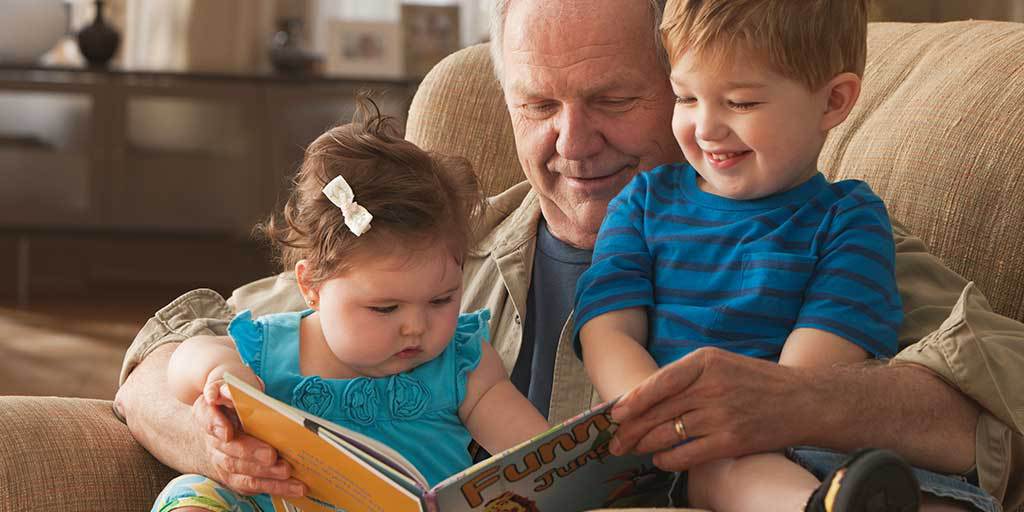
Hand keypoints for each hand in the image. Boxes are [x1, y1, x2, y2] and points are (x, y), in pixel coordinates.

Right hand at [193, 378, 306, 496]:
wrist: (231, 414)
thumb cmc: (240, 397)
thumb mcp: (237, 386)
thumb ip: (231, 389)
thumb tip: (222, 392)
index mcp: (208, 412)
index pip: (206, 417)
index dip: (215, 425)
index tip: (227, 432)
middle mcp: (212, 439)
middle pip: (228, 450)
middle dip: (251, 454)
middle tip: (271, 455)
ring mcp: (222, 460)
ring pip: (240, 471)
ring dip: (266, 475)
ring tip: (287, 472)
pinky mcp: (236, 476)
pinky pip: (253, 484)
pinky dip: (274, 487)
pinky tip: (295, 487)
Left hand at [609, 347, 813, 470]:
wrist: (804, 401)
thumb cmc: (758, 382)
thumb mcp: (722, 364)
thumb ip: (687, 377)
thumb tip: (645, 397)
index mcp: (706, 362)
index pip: (659, 382)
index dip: (633, 401)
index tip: (615, 414)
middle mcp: (711, 386)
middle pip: (659, 411)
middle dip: (631, 429)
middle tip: (615, 440)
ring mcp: (721, 415)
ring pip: (669, 433)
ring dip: (645, 445)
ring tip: (633, 449)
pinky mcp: (731, 441)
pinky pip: (688, 454)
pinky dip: (668, 459)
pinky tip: (660, 459)